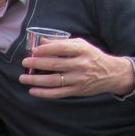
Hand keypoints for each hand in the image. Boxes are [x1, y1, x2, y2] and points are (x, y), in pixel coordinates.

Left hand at [19, 38, 134, 98]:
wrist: (112, 74)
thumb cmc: (92, 57)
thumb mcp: (82, 46)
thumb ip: (62, 43)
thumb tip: (41, 41)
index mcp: (83, 50)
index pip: (62, 48)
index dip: (46, 49)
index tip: (33, 51)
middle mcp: (81, 65)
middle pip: (55, 64)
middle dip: (37, 63)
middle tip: (24, 62)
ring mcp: (79, 79)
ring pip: (54, 80)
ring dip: (36, 80)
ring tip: (23, 78)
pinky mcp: (77, 91)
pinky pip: (58, 93)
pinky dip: (44, 93)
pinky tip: (32, 91)